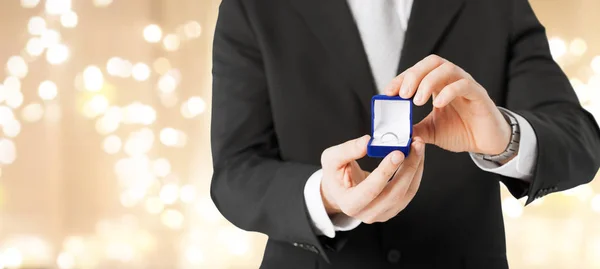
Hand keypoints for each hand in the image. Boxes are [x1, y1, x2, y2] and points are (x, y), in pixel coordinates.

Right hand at [320, 135, 425, 223]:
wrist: (340, 190)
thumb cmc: (335, 175)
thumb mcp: (331, 159)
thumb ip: (347, 150)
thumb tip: (368, 142)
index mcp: (350, 204)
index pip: (370, 190)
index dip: (385, 172)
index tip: (397, 153)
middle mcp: (368, 213)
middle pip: (394, 193)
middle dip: (408, 167)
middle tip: (415, 145)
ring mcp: (384, 213)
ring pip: (407, 193)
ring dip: (416, 168)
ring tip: (418, 147)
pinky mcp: (395, 208)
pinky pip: (410, 191)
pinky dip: (416, 172)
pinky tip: (417, 156)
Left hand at [385, 55, 510, 154]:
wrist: (486, 144)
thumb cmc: (461, 132)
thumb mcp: (431, 131)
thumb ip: (414, 129)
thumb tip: (395, 131)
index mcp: (438, 85)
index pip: (417, 71)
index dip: (401, 79)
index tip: (388, 92)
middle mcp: (452, 80)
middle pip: (432, 62)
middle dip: (414, 75)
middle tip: (402, 94)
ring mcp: (467, 85)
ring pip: (448, 69)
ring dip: (428, 82)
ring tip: (416, 100)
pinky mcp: (479, 95)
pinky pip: (464, 85)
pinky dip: (449, 91)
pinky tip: (437, 104)